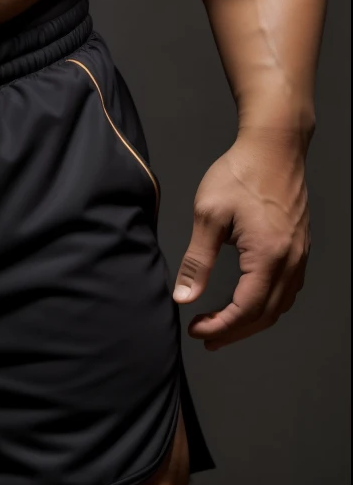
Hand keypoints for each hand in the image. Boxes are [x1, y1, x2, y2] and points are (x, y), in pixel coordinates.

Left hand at [173, 131, 309, 348]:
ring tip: (224, 325)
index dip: (221, 327)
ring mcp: (300, 255)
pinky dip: (268, 304)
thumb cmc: (240, 173)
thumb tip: (184, 297)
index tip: (197, 330)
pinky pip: (288, 289)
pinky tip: (251, 301)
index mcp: (268, 256)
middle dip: (235, 332)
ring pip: (280, 305)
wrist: (274, 146)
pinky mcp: (300, 247)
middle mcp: (291, 261)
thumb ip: (198, 260)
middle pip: (266, 315)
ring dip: (253, 321)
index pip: (246, 310)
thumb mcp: (208, 214)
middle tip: (207, 337)